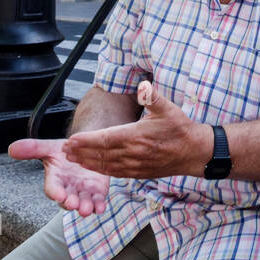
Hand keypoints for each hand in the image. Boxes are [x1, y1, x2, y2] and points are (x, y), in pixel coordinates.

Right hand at [8, 137, 109, 215]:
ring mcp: (83, 193)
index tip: (58, 195)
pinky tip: (101, 208)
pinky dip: (99, 206)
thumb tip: (11, 148)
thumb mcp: (50, 147)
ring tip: (86, 210)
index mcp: (56, 180)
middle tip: (72, 204)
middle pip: (68, 200)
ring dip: (85, 208)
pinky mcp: (97, 193)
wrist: (87, 149)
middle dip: (70, 203)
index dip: (55, 192)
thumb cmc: (66, 152)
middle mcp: (68, 190)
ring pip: (83, 204)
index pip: (52, 188)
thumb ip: (33, 149)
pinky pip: (98, 202)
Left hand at [62, 84, 213, 179]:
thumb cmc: (181, 128)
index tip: (70, 139)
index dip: (85, 140)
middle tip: (64, 150)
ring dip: (87, 162)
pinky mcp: (139, 173)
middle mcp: (133, 153)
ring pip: (105, 166)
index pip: (104, 139)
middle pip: (100, 154)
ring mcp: (135, 165)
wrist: (195, 152)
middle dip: (80, 152)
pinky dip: (101, 170)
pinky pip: (115, 173)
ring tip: (72, 159)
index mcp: (136, 136)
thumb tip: (142, 85)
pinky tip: (92, 167)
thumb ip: (152, 96)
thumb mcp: (168, 108)